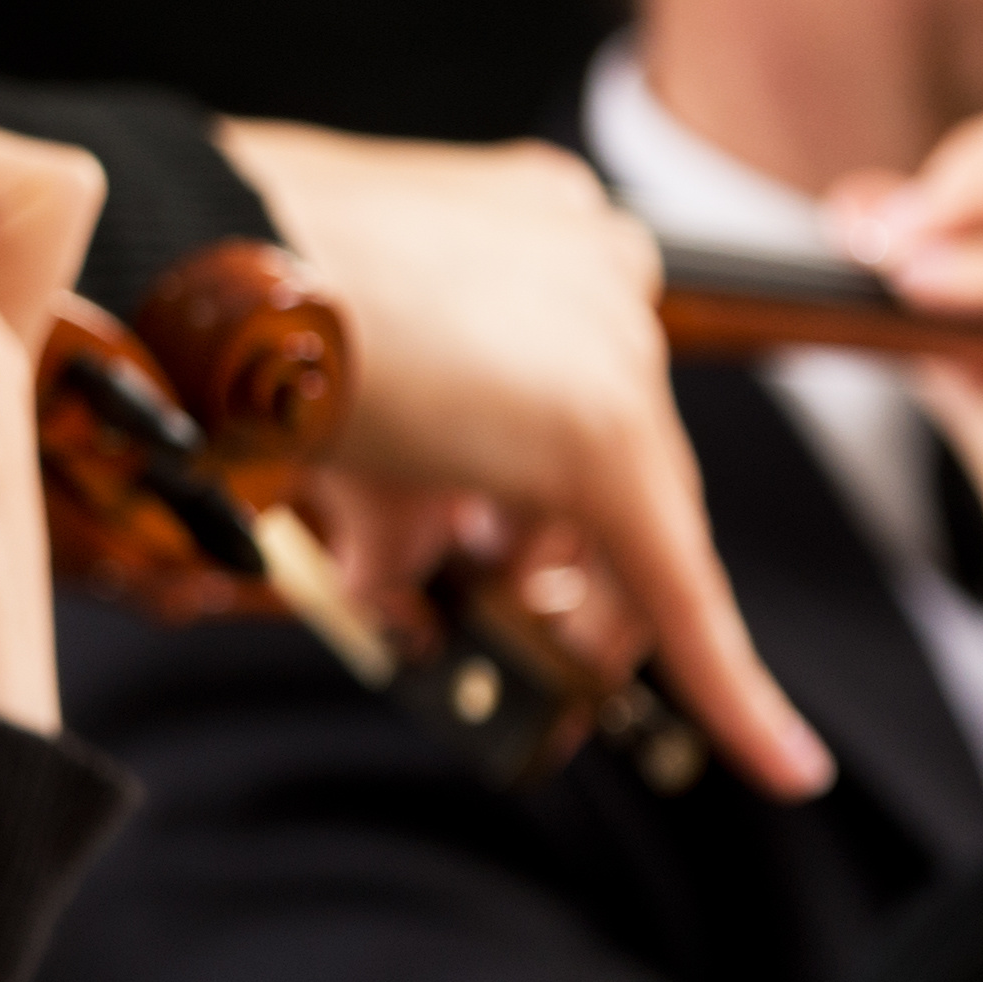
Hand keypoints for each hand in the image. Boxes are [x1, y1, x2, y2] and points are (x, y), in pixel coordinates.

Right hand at [221, 118, 830, 798]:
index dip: (547, 475)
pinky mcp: (603, 434)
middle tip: (476, 593)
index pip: (577, 372)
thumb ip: (388, 421)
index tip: (523, 532)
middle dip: (542, 543)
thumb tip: (391, 549)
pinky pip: (676, 588)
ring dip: (536, 587)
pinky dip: (727, 686)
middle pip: (607, 452)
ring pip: (619, 518)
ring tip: (428, 593)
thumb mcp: (328, 346)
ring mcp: (612, 343)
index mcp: (540, 217)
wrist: (204, 257)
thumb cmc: (223, 285)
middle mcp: (600, 262)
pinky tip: (779, 764)